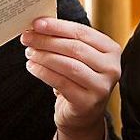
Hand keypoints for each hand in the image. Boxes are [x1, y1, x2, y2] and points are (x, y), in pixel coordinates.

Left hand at [21, 18, 120, 139]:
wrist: (83, 115)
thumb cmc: (79, 79)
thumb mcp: (80, 57)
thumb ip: (67, 40)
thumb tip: (39, 25)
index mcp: (111, 50)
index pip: (82, 32)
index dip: (58, 26)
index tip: (37, 23)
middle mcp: (111, 67)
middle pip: (75, 48)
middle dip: (47, 40)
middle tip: (27, 37)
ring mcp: (101, 87)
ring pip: (68, 65)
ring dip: (44, 56)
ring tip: (29, 51)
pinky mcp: (88, 102)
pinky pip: (61, 82)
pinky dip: (43, 72)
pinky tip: (32, 67)